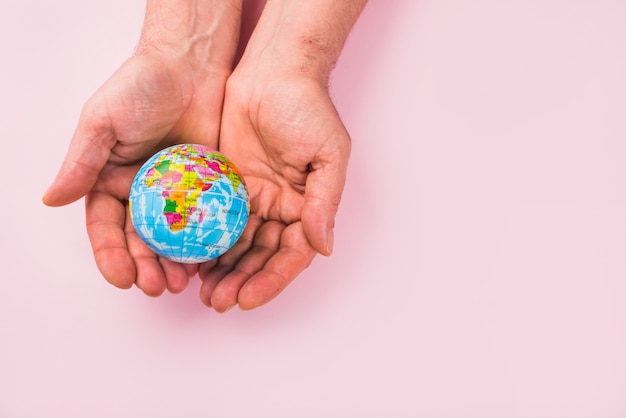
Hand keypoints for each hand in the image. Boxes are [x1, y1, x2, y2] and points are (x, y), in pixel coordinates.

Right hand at [43, 50, 231, 295]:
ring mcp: (176, 192)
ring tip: (183, 284)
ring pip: (173, 237)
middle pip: (141, 240)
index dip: (111, 255)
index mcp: (110, 181)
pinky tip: (210, 260)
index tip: (122, 279)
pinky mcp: (205, 186)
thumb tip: (51, 200)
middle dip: (146, 267)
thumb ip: (82, 162)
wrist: (189, 65)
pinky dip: (205, 241)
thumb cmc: (139, 87)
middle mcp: (142, 192)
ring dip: (175, 263)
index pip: (106, 227)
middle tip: (157, 288)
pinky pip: (205, 219)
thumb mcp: (103, 122)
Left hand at [198, 71, 350, 310]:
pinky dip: (203, 242)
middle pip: (260, 257)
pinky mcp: (224, 184)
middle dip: (241, 282)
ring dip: (221, 270)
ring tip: (202, 292)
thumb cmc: (308, 108)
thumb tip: (323, 247)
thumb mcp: (329, 154)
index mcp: (306, 206)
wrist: (272, 71)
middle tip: (217, 302)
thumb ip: (324, 202)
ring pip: (235, 245)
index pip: (291, 255)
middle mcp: (279, 208)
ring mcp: (250, 198)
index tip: (248, 299)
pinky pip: (213, 219)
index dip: (272, 280)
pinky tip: (188, 259)